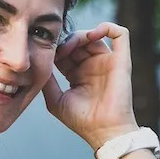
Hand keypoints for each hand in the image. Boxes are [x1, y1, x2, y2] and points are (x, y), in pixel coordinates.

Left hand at [42, 22, 137, 150]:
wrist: (103, 131)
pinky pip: (120, 34)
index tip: (47, 52)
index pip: (66, 52)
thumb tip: (38, 62)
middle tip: (59, 49)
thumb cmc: (82, 120)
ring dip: (80, 35)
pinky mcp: (121, 60)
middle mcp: (93, 66)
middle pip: (78, 41)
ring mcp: (108, 62)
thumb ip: (47, 80)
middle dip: (66, 41)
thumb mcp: (55, 99)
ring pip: (95, 35)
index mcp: (78, 74)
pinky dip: (108, 27)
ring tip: (71, 45)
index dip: (56, 48)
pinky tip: (93, 34)